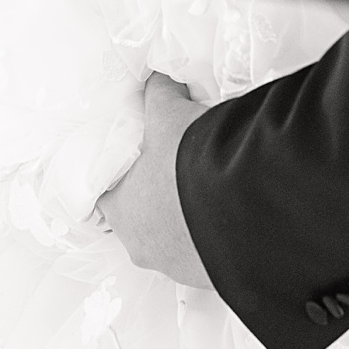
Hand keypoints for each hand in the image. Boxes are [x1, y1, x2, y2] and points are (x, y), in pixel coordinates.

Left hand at [97, 72, 212, 286]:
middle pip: (140, 217)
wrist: (243, 202)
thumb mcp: (169, 114)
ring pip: (174, 237)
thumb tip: (157, 75)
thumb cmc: (190, 161)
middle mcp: (142, 246)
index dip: (117, 175)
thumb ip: (158, 94)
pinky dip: (214, 230)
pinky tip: (227, 205)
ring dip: (187, 215)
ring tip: (207, 184)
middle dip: (156, 194)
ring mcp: (177, 266)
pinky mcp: (211, 273)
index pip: (105, 195)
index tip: (131, 161)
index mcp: (121, 210)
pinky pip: (207, 248)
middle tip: (175, 167)